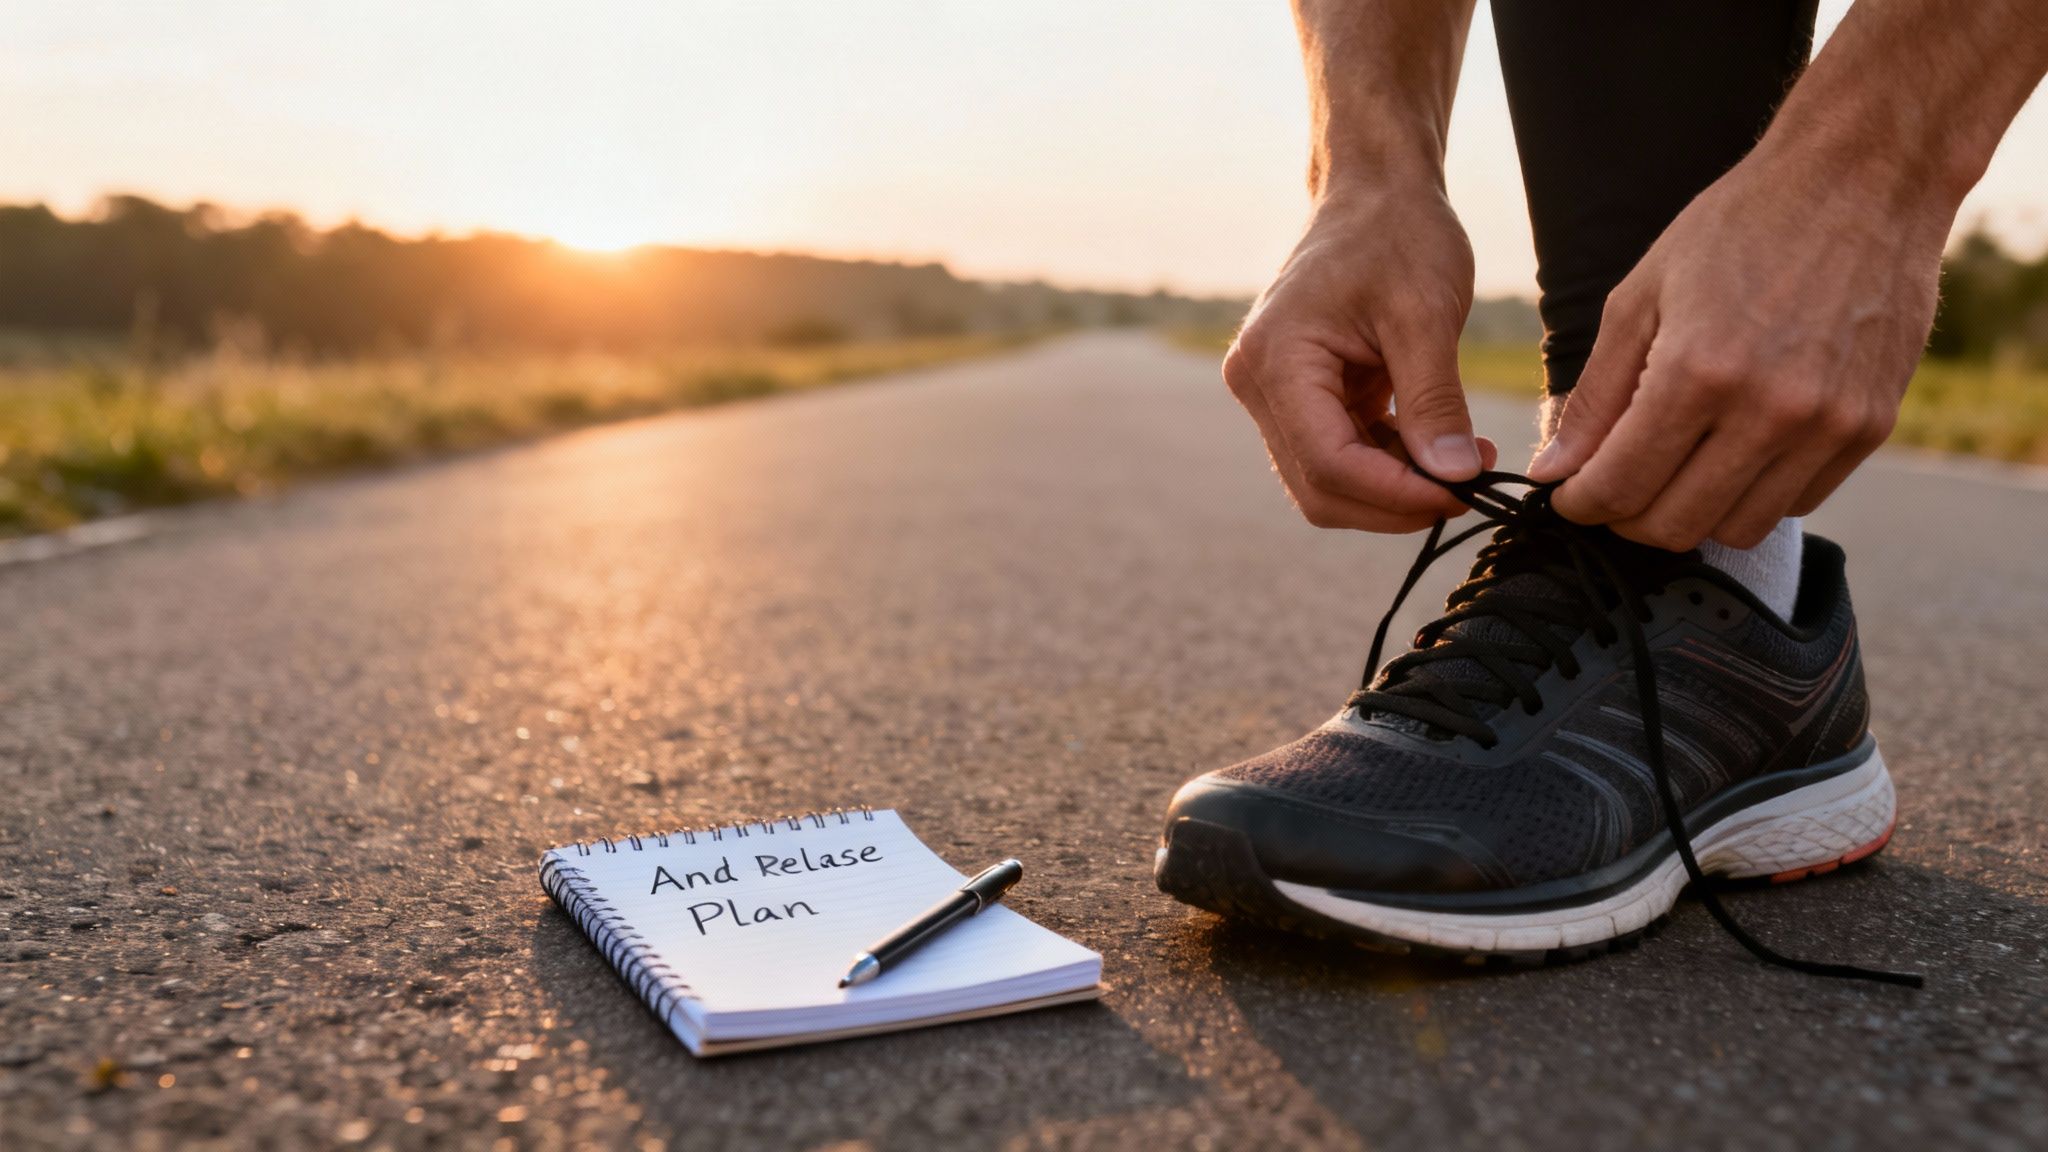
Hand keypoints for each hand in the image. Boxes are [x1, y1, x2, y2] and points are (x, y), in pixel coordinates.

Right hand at [1224, 187, 1496, 532]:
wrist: (1373, 192)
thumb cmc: (1397, 234)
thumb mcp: (1426, 315)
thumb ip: (1435, 402)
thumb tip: (1456, 478)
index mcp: (1276, 359)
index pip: (1327, 460)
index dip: (1395, 492)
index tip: (1465, 491)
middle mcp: (1258, 384)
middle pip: (1320, 486)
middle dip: (1395, 501)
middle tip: (1471, 484)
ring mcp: (1274, 395)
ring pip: (1327, 482)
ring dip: (1394, 489)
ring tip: (1462, 462)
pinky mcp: (1298, 399)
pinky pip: (1338, 457)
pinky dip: (1387, 467)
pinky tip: (1435, 448)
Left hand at [1529, 150, 1943, 549]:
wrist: (1865, 180)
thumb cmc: (1739, 227)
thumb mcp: (1641, 296)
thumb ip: (1596, 395)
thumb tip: (1553, 472)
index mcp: (1698, 372)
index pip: (1619, 486)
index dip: (1580, 504)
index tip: (1568, 495)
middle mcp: (1768, 410)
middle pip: (1674, 525)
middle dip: (1626, 518)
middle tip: (1613, 488)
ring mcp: (1827, 425)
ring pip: (1736, 529)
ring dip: (1691, 514)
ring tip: (1673, 470)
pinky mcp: (1870, 428)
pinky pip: (1796, 504)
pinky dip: (1752, 495)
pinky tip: (1733, 451)